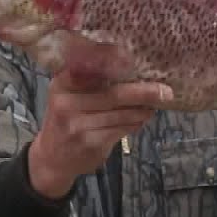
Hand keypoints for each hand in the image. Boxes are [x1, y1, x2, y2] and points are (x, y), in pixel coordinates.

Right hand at [27, 71, 172, 199]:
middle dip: (142, 92)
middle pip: (113, 94)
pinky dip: (135, 123)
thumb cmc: (65, 119)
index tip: (132, 57)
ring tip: (155, 105)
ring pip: (121, 114)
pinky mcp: (91, 143)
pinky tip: (141, 119)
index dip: (111, 60)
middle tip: (165, 90)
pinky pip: (121, 130)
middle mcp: (66, 103)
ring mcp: (78, 125)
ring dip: (143, 110)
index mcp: (62, 84)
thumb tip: (128, 62)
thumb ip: (88, 78)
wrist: (52, 159)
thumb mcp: (67, 94)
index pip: (88, 66)